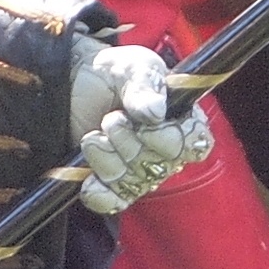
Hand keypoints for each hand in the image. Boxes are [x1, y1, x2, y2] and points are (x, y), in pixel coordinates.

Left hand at [65, 40, 211, 215]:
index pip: (196, 145)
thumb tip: (155, 112)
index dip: (171, 140)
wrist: (71, 83)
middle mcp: (166, 150)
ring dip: (107, 160)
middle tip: (111, 118)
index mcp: (182, 119)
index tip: (146, 124)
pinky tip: (88, 179)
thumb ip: (144, 83)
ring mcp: (140, 170)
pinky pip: (114, 203)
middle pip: (161, 166)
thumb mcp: (130, 66)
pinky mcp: (113, 184)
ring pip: (134, 183)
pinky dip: (99, 194)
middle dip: (129, 143)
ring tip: (93, 136)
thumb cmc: (111, 73)